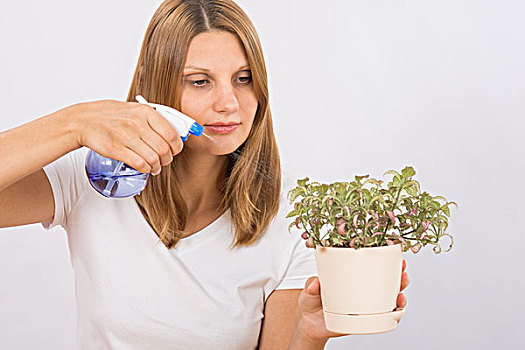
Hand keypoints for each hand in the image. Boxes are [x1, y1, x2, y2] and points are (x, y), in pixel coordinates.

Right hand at [67, 100, 182, 174]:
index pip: (172, 134)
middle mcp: (137, 123)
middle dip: (167, 159)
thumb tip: (174, 132)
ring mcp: (126, 136)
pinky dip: (145, 169)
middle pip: (164, 149)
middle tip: (164, 161)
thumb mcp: (135, 110)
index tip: (174, 150)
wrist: (84, 120)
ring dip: (157, 166)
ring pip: (154, 159)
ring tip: (154, 167)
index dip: (176, 146)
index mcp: (145, 112)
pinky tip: (144, 167)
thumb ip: (154, 119)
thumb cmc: (110, 115)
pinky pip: (140, 164)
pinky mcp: (116, 149)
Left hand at [295, 259, 409, 341]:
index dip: (386, 261)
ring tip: (400, 296)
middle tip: (403, 274)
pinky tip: (396, 313)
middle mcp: (362, 291)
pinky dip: (393, 316)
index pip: (372, 267)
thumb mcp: (309, 291)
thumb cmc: (311, 302)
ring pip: (389, 301)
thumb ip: (311, 286)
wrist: (309, 325)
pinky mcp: (364, 322)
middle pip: (387, 283)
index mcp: (351, 278)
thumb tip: (315, 283)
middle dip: (399, 278)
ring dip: (399, 297)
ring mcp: (365, 306)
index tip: (395, 255)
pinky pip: (384, 319)